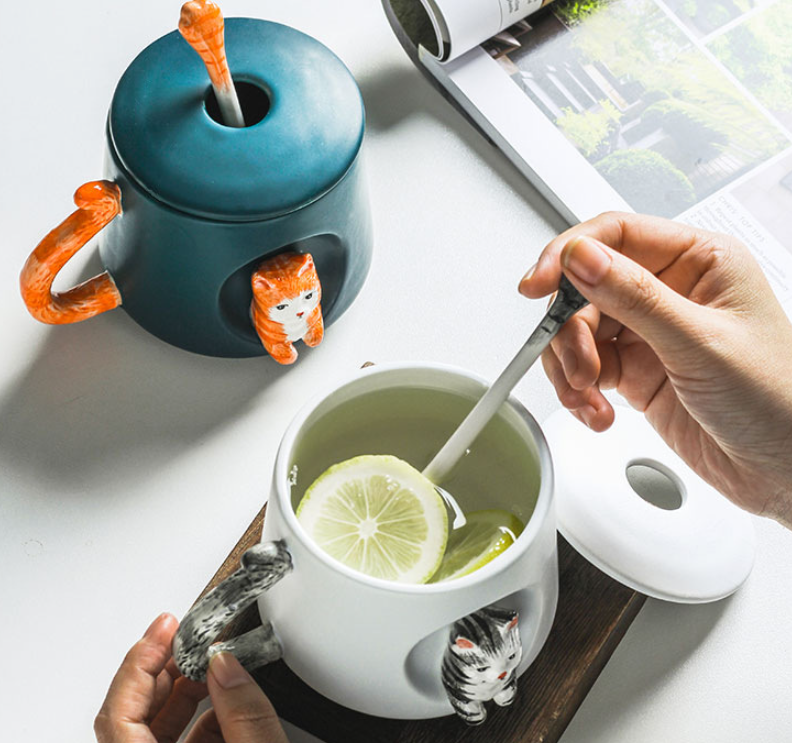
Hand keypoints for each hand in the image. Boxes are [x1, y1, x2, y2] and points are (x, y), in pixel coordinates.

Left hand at [95, 613, 289, 742]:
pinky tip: (228, 700)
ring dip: (185, 689)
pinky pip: (181, 741)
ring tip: (212, 660)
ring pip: (156, 727)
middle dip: (164, 667)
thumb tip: (227, 665)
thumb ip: (244, 714)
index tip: (164, 628)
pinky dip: (203, 716)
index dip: (138, 662)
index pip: (118, 711)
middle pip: (133, 712)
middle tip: (187, 634)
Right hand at [520, 212, 791, 528]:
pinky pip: (585, 368)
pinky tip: (597, 411)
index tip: (539, 283)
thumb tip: (581, 257)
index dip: (569, 253)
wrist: (787, 470)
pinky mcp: (636, 370)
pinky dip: (579, 392)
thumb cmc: (777, 400)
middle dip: (571, 330)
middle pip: (585, 287)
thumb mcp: (701, 343)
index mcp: (698, 261)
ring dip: (570, 365)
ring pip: (578, 330)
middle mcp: (670, 290)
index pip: (616, 235)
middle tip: (579, 366)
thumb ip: (635, 298)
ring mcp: (649, 332)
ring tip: (588, 395)